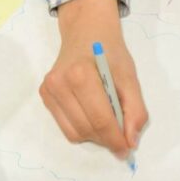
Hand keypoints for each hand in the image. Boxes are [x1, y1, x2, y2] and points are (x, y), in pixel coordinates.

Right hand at [39, 0, 146, 158]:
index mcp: (81, 75)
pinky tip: (91, 113)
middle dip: (106, 139)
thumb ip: (135, 109)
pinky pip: (65, 126)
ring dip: (94, 137)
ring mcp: (49, 90)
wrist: (86, 30)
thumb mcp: (130, 76)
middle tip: (121, 138)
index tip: (127, 150)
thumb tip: (131, 140)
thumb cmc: (109, 51)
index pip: (100, 119)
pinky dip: (81, 128)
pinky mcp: (44, 95)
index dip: (115, 139)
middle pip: (86, 129)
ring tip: (107, 124)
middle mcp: (60, 83)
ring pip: (74, 133)